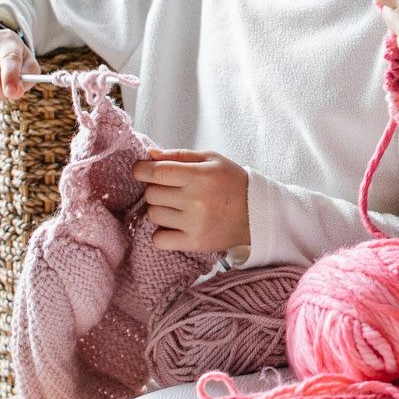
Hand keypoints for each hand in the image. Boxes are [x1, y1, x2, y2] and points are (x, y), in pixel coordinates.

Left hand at [132, 149, 250, 252]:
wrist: (257, 213)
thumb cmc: (233, 182)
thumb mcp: (211, 160)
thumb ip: (179, 156)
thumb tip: (150, 155)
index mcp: (199, 176)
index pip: (156, 172)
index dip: (141, 170)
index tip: (141, 170)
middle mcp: (196, 200)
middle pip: (151, 194)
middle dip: (156, 189)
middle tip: (173, 190)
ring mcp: (194, 224)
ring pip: (153, 215)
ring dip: (160, 210)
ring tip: (178, 208)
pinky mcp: (194, 243)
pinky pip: (158, 240)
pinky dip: (162, 233)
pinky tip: (175, 226)